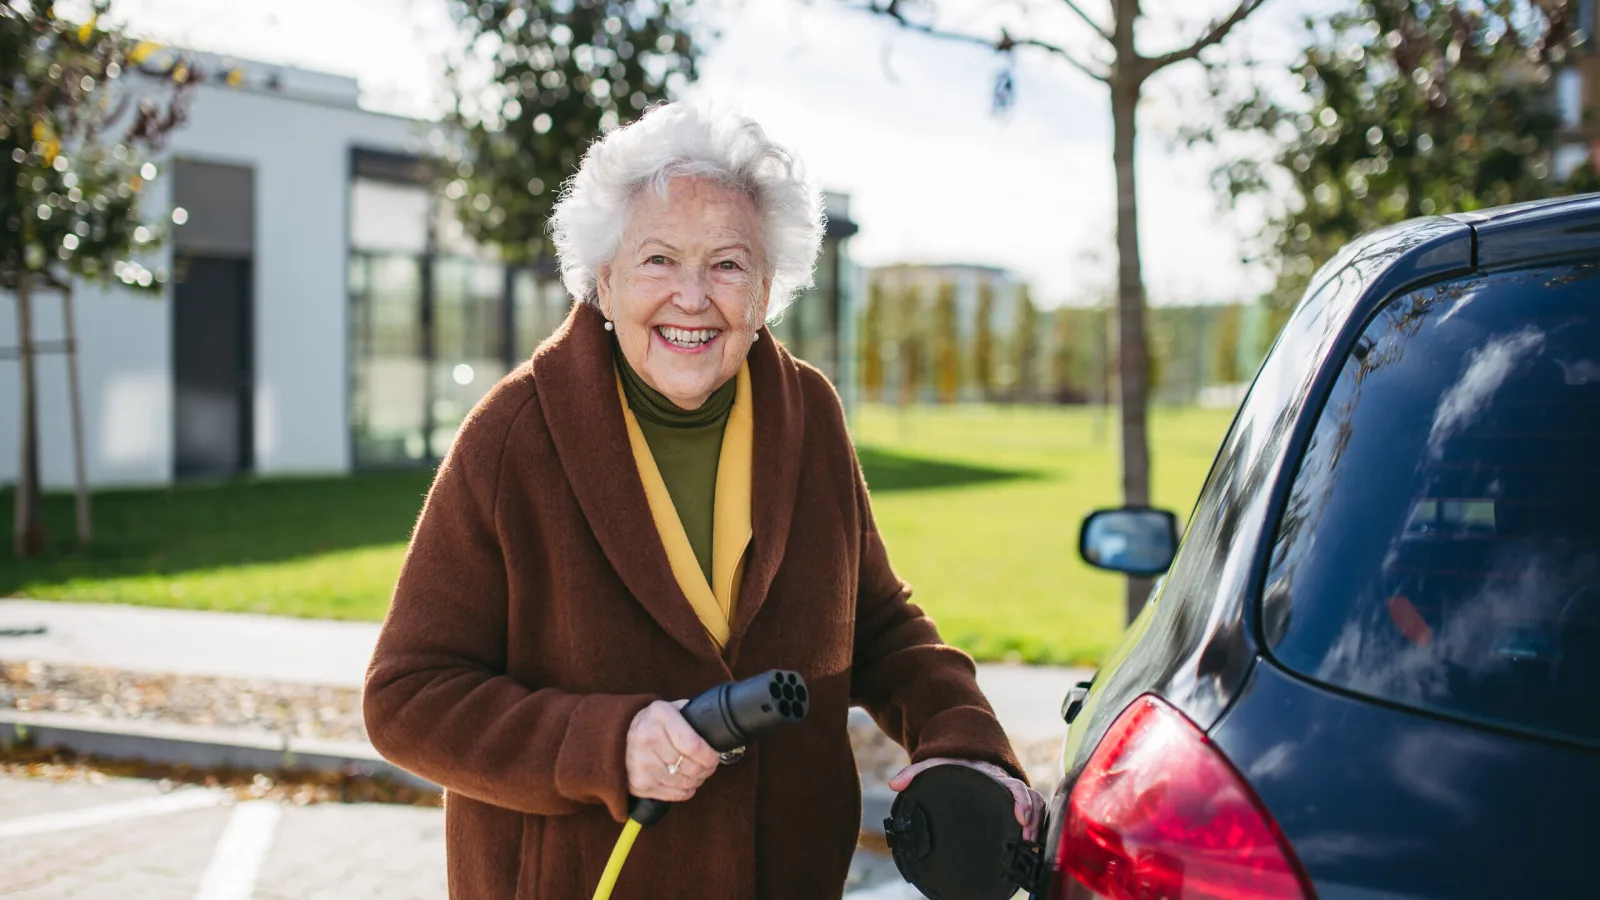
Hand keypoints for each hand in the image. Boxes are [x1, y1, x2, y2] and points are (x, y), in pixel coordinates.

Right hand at [626, 699, 719, 801]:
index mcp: (660, 716)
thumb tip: (715, 729)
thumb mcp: (670, 709)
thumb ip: (691, 715)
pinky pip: (674, 794)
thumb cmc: (653, 724)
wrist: (617, 737)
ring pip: (684, 782)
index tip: (714, 757)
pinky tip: (684, 782)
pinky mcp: (639, 784)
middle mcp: (648, 739)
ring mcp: (642, 764)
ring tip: (696, 773)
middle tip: (708, 766)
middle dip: (706, 769)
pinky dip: (685, 790)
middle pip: (691, 766)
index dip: (710, 756)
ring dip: (697, 780)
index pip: (694, 745)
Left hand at [889, 757, 1045, 841]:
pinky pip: (1030, 814)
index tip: (1022, 818)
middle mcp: (1005, 784)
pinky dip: (1033, 827)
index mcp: (992, 773)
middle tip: (1027, 839)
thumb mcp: (933, 763)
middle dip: (1033, 819)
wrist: (962, 751)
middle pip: (1031, 799)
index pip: (1015, 786)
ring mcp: (1010, 794)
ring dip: (1036, 826)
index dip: (1022, 801)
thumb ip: (914, 772)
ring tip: (1029, 846)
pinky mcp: (1009, 805)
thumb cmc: (949, 760)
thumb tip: (895, 784)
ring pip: (1035, 807)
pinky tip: (1026, 845)